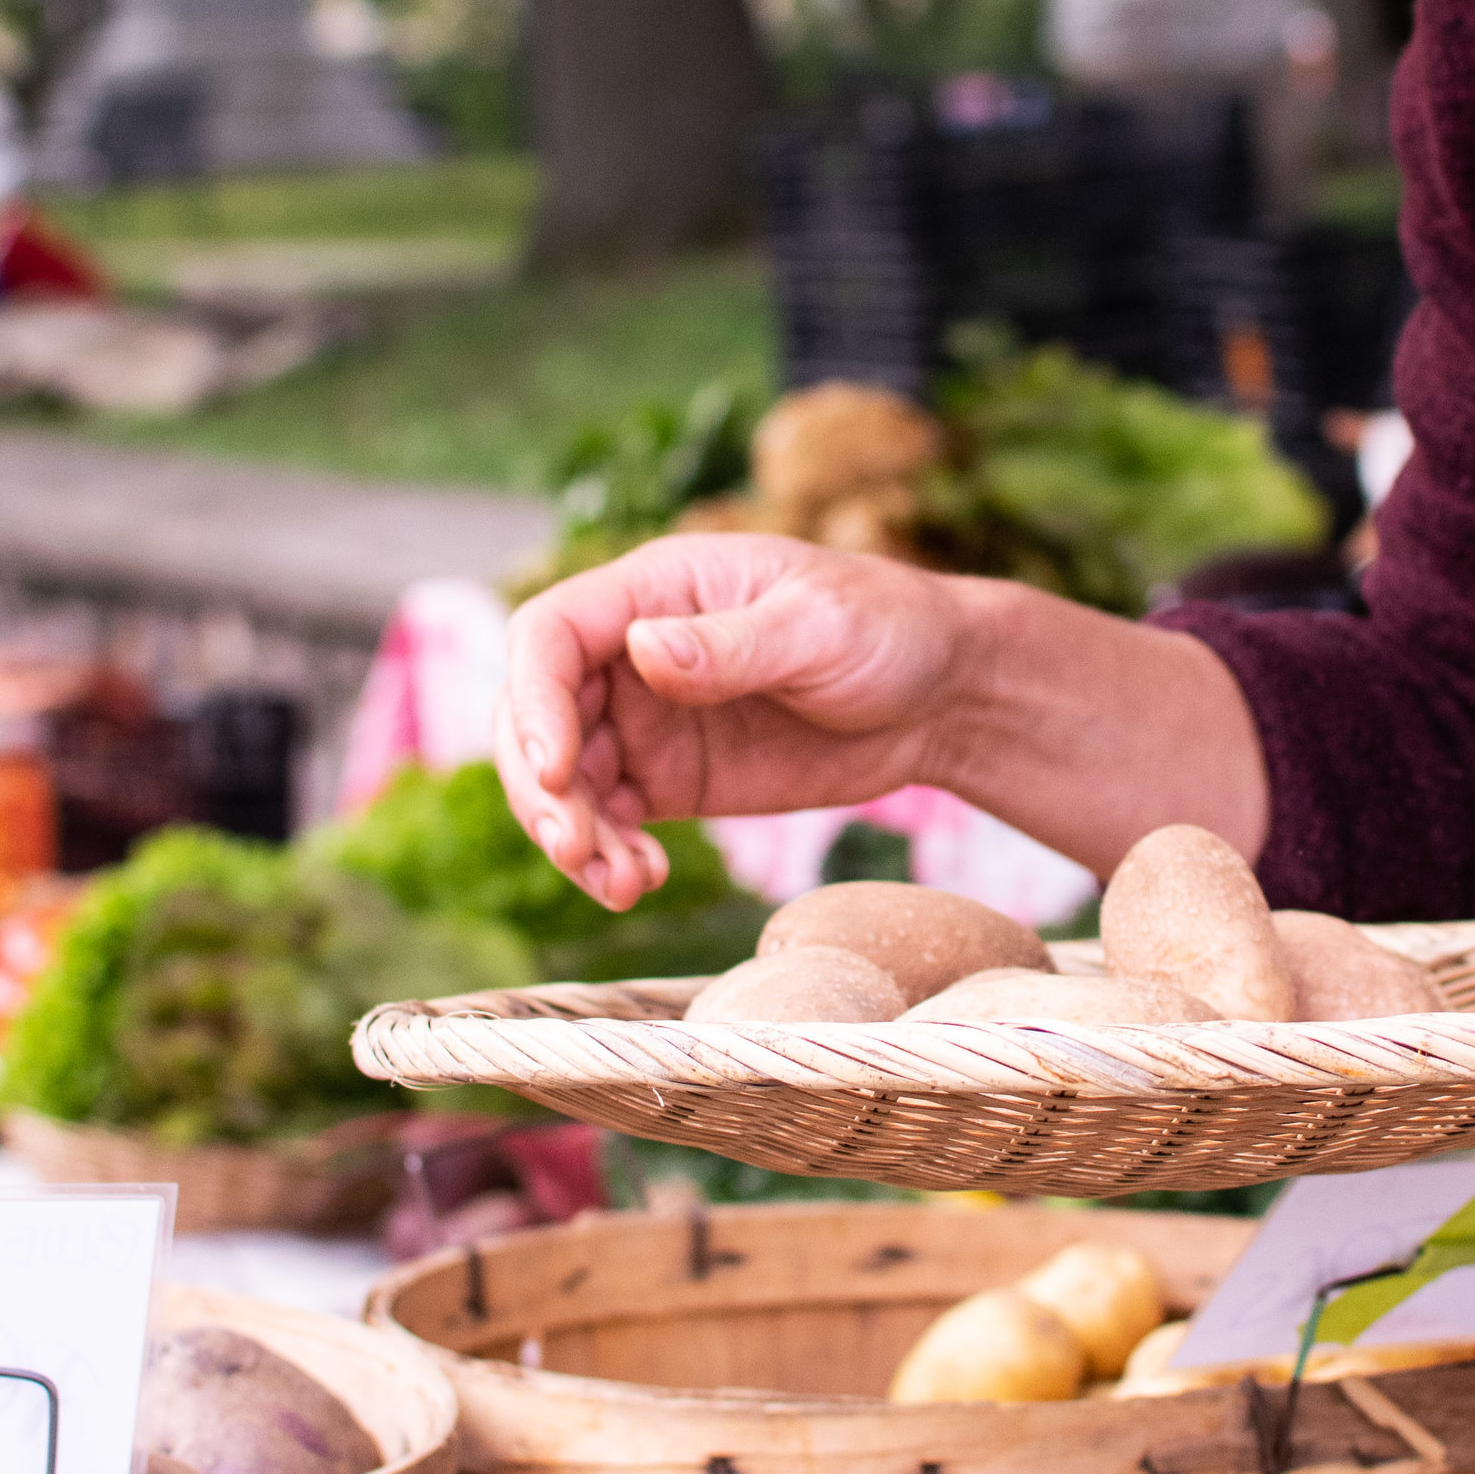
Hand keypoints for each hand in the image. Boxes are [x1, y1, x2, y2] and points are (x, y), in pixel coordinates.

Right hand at [495, 531, 1265, 910]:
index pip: (549, 636)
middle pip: (538, 717)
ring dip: (572, 835)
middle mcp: (632, 652)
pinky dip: (608, 857)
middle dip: (543, 787)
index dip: (532, 702)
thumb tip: (643, 650)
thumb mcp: (818, 626)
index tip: (558, 770)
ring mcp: (646, 719)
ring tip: (622, 883)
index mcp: (654, 589)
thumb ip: (731, 644)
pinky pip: (610, 821)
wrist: (943, 694)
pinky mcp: (670, 779)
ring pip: (565, 780)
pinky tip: (641, 884)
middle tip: (579, 848)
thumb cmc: (885, 627)